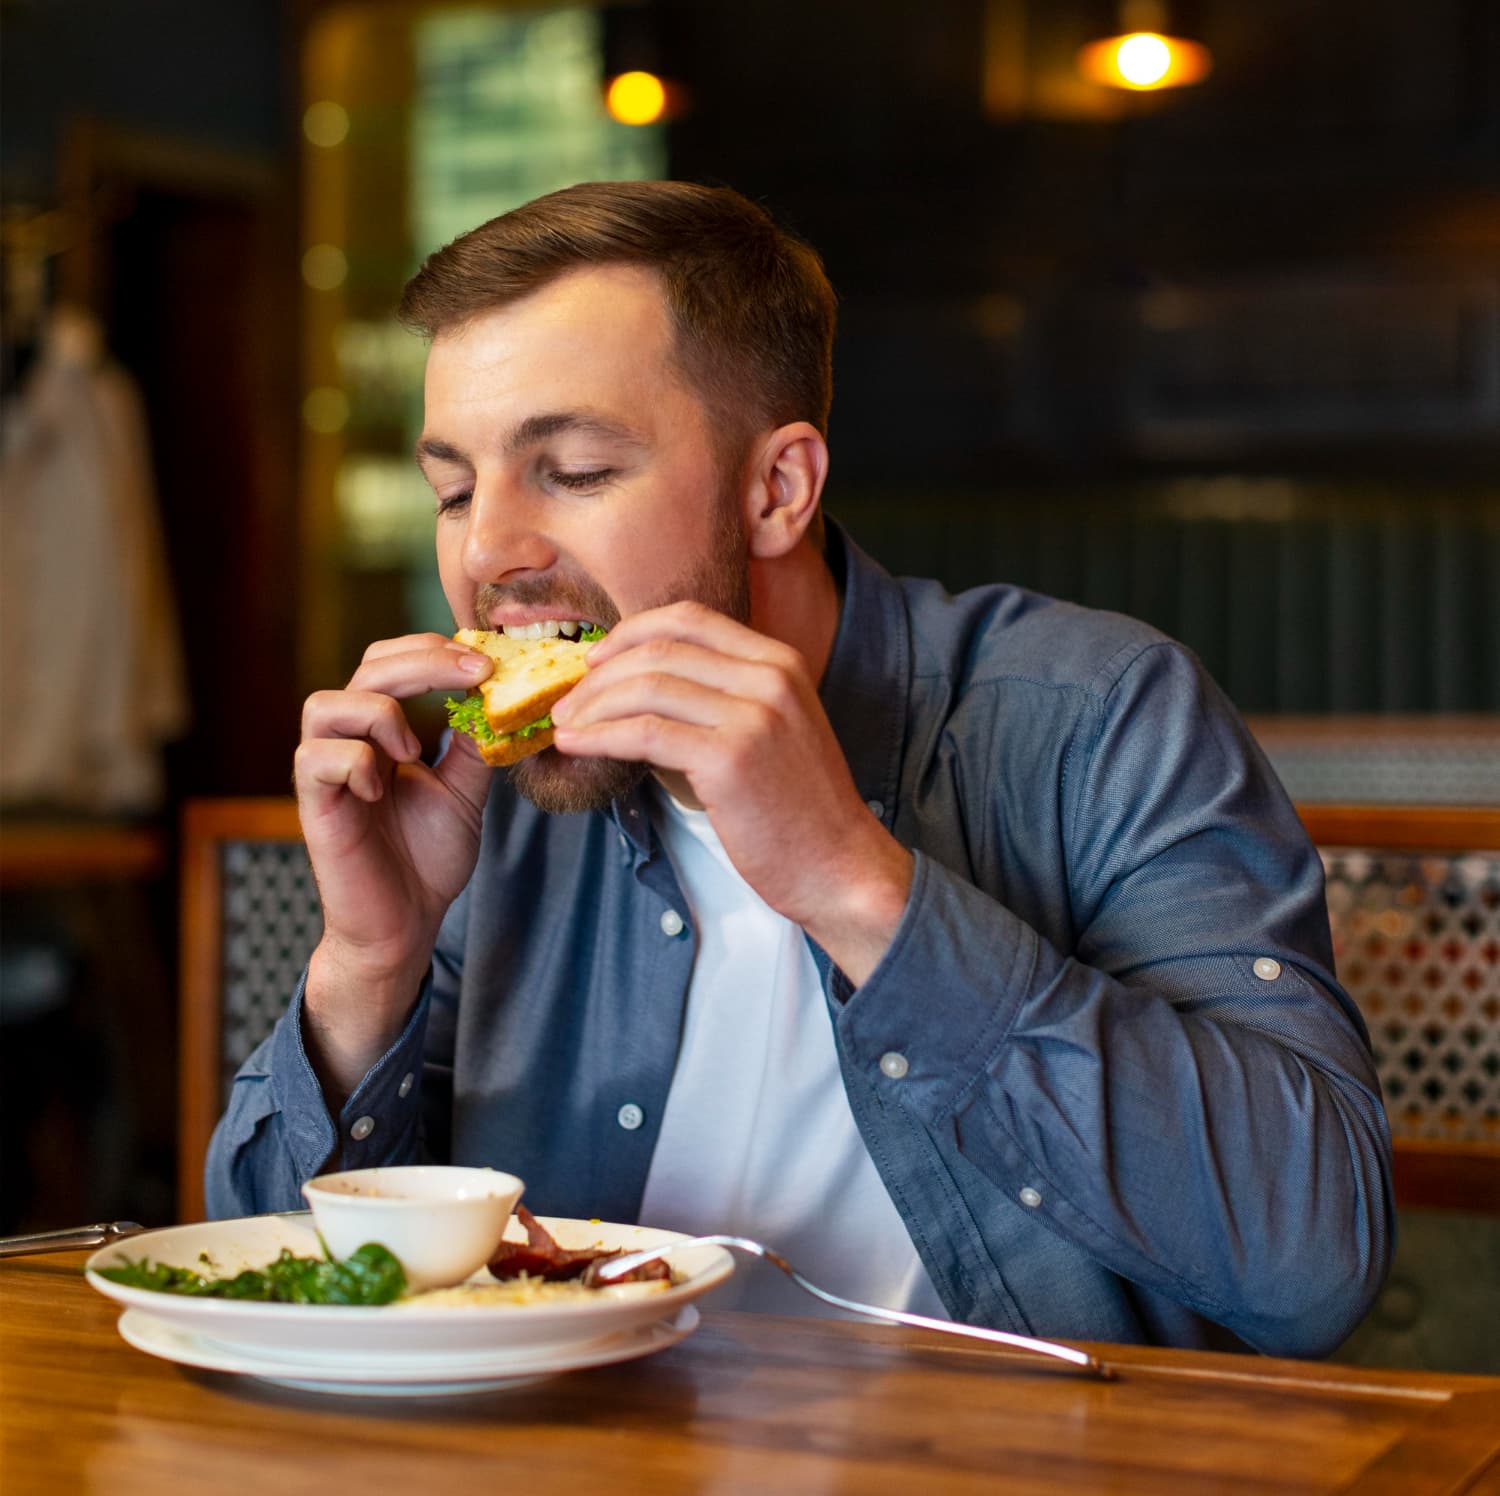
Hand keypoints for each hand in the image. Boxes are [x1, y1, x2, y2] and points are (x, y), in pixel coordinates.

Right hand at [294, 633, 494, 1094]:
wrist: (405, 925)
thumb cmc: (426, 859)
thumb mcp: (465, 792)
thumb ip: (472, 745)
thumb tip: (497, 697)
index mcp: (382, 732)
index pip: (393, 662)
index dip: (434, 650)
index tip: (487, 660)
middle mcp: (349, 742)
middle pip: (366, 668)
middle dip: (422, 661)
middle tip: (473, 672)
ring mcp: (327, 771)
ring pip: (324, 704)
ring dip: (378, 712)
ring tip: (414, 749)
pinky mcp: (314, 805)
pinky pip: (315, 757)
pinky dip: (354, 760)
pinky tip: (382, 785)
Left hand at [549, 602, 911, 984]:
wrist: (840, 866)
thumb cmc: (801, 810)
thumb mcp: (775, 729)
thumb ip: (726, 697)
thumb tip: (644, 688)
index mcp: (779, 661)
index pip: (690, 618)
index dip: (632, 631)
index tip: (597, 659)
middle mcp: (769, 677)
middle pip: (661, 649)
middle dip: (601, 673)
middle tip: (568, 701)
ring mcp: (752, 714)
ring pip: (647, 687)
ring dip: (593, 705)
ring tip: (566, 727)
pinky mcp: (729, 757)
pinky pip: (645, 733)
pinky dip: (600, 736)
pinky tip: (576, 746)